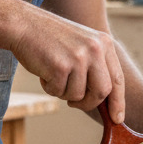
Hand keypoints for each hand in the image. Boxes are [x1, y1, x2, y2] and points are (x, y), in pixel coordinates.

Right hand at [10, 8, 125, 121]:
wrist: (24, 25)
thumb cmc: (52, 39)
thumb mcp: (82, 45)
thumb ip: (96, 66)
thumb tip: (105, 100)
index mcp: (104, 43)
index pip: (118, 78)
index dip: (118, 101)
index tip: (117, 118)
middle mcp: (95, 49)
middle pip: (103, 91)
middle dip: (89, 103)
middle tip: (75, 103)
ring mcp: (78, 58)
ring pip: (78, 95)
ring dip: (64, 92)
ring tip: (54, 74)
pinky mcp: (60, 67)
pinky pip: (59, 92)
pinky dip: (49, 87)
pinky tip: (44, 71)